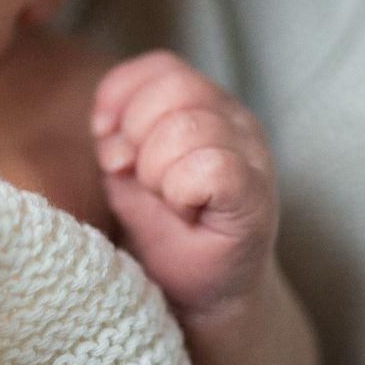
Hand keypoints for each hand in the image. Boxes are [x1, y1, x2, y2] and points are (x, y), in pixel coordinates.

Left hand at [90, 51, 278, 319]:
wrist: (203, 296)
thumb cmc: (166, 231)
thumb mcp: (127, 174)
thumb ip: (116, 138)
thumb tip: (108, 130)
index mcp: (206, 106)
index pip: (162, 67)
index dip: (121, 97)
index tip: (108, 141)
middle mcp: (236, 121)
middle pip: (175, 89)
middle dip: (137, 135)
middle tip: (143, 180)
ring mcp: (253, 157)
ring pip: (189, 127)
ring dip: (157, 171)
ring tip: (168, 201)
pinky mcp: (256, 197)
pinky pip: (213, 166)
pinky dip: (182, 189)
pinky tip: (185, 211)